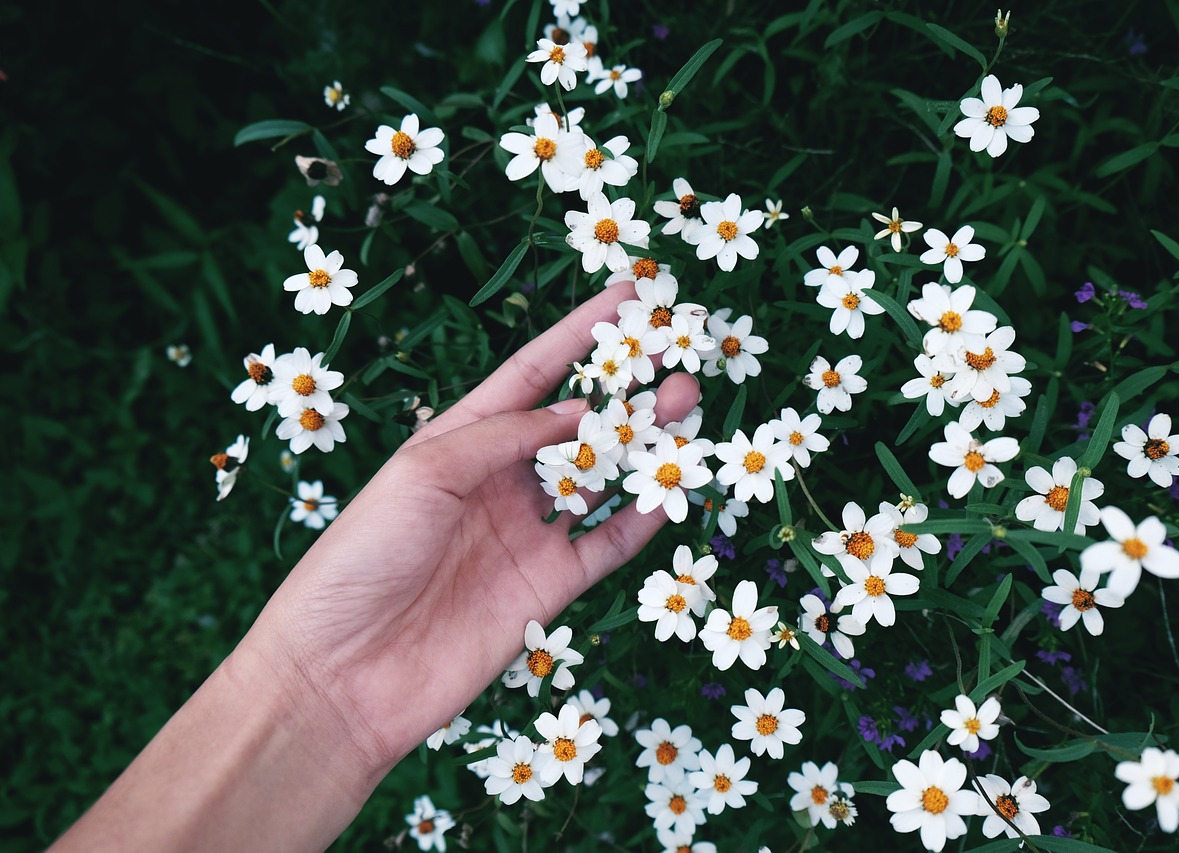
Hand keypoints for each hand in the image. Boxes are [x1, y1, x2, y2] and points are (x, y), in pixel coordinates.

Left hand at [245, 281, 699, 774]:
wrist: (343, 673)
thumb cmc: (361, 559)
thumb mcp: (425, 474)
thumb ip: (505, 437)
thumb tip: (580, 411)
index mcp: (461, 440)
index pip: (533, 373)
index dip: (581, 334)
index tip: (630, 296)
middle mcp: (500, 480)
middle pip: (580, 422)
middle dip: (629, 385)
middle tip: (680, 352)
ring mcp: (528, 533)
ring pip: (604, 478)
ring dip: (647, 443)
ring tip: (686, 406)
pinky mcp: (550, 586)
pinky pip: (610, 543)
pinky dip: (644, 517)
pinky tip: (673, 488)